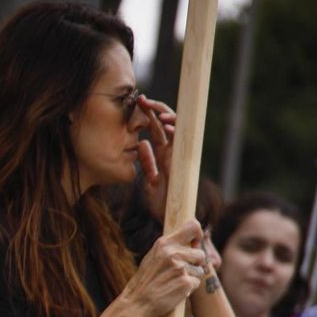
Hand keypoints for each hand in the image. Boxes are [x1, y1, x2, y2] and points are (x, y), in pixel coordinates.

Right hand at [120, 219, 208, 316]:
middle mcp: (173, 253)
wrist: (136, 303)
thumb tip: (193, 242)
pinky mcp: (186, 282)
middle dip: (195, 264)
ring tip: (173, 282)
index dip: (198, 235)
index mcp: (164, 243)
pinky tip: (174, 290)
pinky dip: (188, 288)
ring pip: (200, 270)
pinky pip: (196, 283)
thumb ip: (170, 248)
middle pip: (200, 254)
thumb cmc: (145, 281)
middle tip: (180, 272)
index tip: (195, 243)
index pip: (193, 227)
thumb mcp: (153, 257)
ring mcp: (180, 268)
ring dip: (191, 277)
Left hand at [137, 96, 175, 222]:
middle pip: (166, 124)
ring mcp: (175, 158)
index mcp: (162, 153)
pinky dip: (171, 136)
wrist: (169, 218)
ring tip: (155, 113)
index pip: (156, 128)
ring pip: (174, 132)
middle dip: (156, 109)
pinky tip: (163, 128)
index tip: (138, 101)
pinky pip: (175, 148)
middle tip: (143, 99)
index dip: (149, 114)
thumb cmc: (158, 200)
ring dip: (166, 119)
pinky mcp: (177, 166)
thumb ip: (146, 161)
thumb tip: (141, 143)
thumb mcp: (148, 178)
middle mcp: (170, 153)